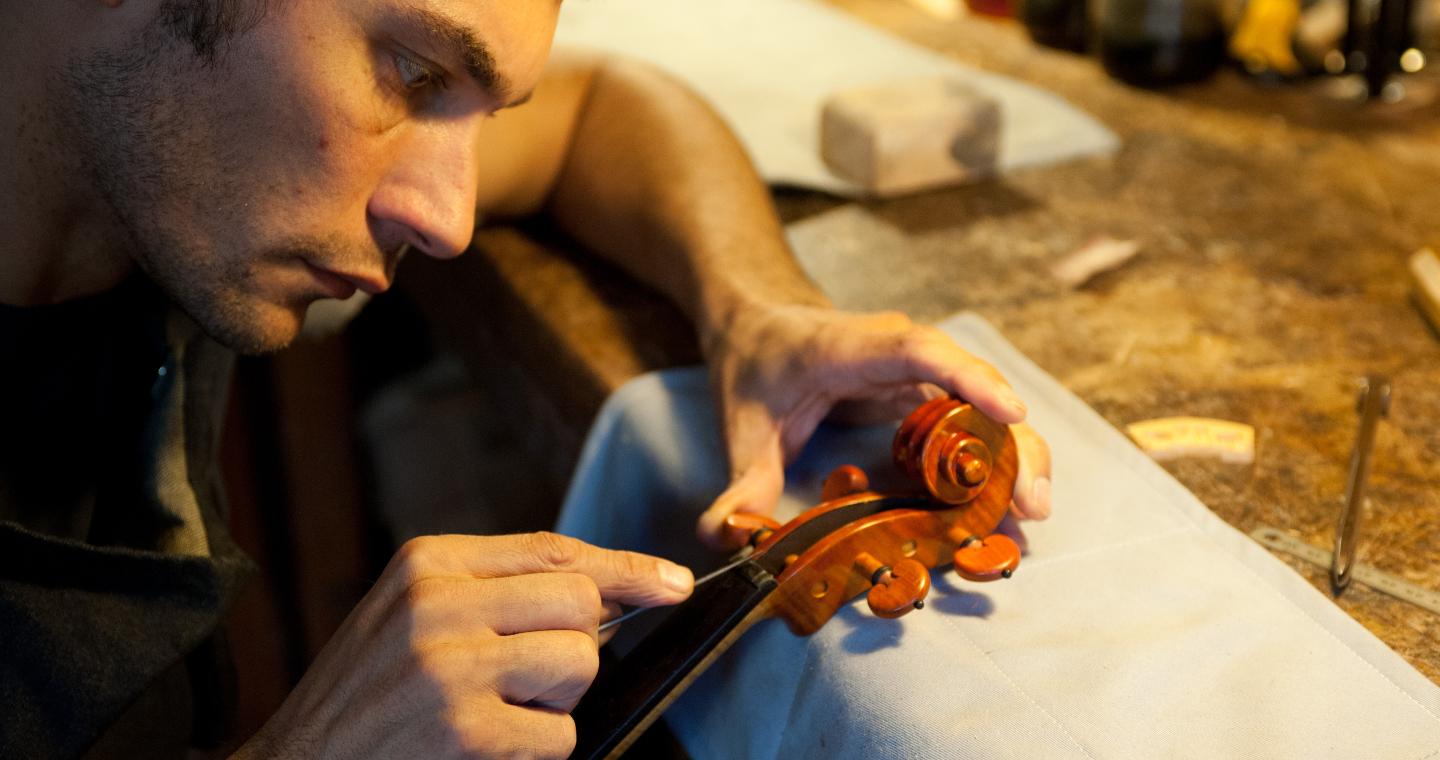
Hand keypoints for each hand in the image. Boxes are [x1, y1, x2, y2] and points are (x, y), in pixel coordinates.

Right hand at [234, 533, 692, 758]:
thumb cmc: (366, 696)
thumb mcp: (413, 615)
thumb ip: (495, 589)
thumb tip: (611, 589)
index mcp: (428, 563)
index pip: (555, 549)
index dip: (626, 568)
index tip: (672, 582)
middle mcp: (437, 603)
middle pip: (580, 603)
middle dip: (574, 647)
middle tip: (523, 679)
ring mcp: (450, 666)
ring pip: (579, 663)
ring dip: (555, 702)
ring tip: (494, 712)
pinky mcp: (465, 731)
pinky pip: (560, 735)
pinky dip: (536, 750)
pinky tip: (483, 747)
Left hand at [698, 305, 1052, 548]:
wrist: (762, 323)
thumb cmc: (758, 364)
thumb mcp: (743, 425)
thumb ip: (742, 480)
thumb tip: (723, 534)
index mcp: (848, 347)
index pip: (917, 350)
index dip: (968, 378)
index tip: (1011, 410)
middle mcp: (898, 352)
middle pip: (972, 383)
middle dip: (1011, 440)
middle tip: (1032, 503)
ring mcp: (920, 372)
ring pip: (985, 404)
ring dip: (1016, 455)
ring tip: (1031, 515)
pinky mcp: (929, 393)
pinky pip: (974, 420)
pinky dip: (995, 459)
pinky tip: (1007, 507)